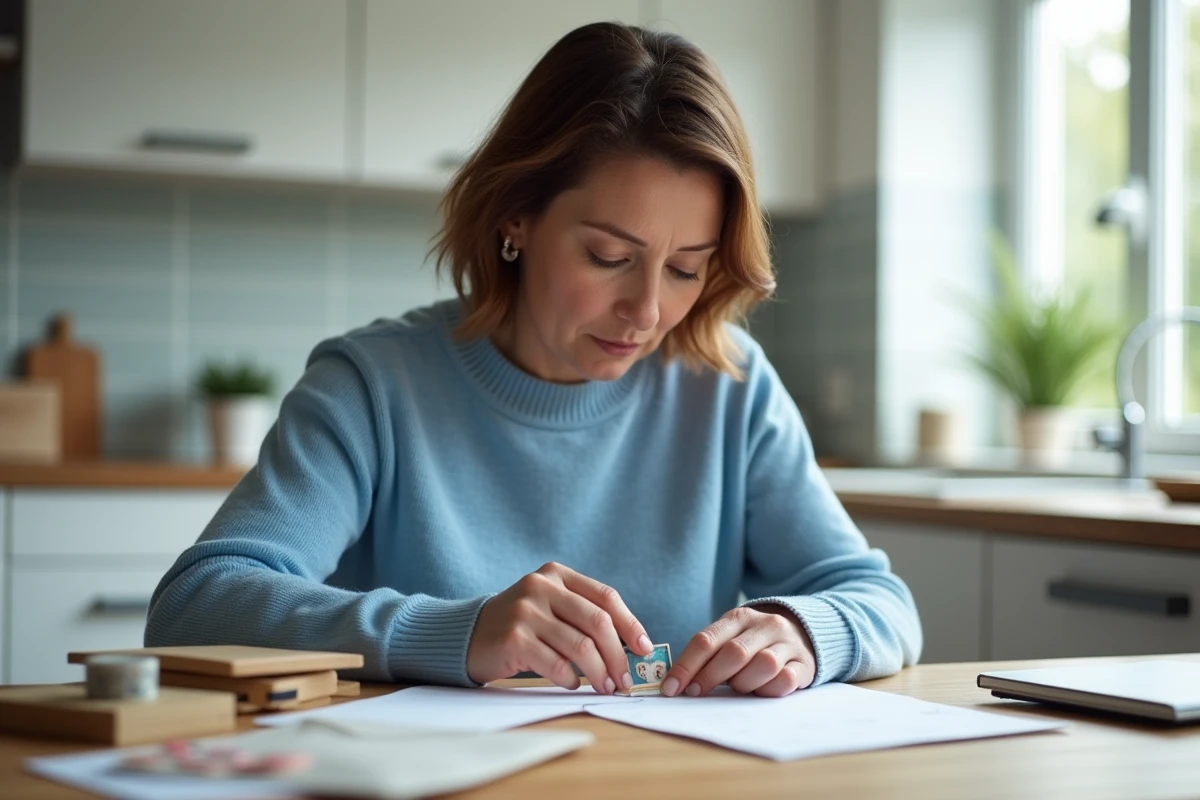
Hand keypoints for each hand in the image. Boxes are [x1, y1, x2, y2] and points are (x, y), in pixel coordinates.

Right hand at [466, 562, 653, 693]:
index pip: (605, 597)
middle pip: (597, 623)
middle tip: (625, 680)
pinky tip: (572, 683)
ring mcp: (526, 611)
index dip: (630, 624)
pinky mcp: (514, 638)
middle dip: (618, 656)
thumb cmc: (520, 625)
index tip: (644, 648)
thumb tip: (631, 646)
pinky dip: (571, 678)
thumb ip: (583, 615)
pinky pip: (556, 663)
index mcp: (556, 574)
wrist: (467, 635)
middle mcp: (541, 586)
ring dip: (599, 673)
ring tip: (606, 687)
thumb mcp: (550, 606)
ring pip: (580, 646)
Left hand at [662, 604, 815, 697]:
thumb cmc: (754, 643)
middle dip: (709, 677)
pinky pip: (785, 680)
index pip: (706, 640)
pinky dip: (768, 690)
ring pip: (763, 665)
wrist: (802, 634)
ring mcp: (787, 643)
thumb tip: (676, 682)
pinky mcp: (804, 663)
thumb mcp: (730, 638)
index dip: (686, 666)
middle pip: (733, 653)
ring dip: (744, 683)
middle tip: (695, 693)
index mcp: (739, 617)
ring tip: (738, 686)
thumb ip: (708, 655)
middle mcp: (765, 625)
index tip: (671, 688)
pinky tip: (761, 690)